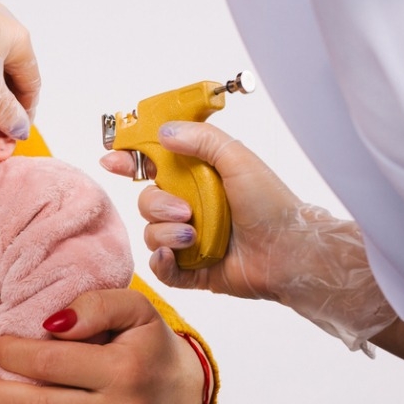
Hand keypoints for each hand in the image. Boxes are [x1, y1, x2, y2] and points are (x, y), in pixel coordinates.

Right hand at [100, 120, 299, 297]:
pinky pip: (160, 268)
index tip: (113, 160)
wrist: (290, 254)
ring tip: (193, 238)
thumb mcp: (238, 160)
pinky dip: (161, 263)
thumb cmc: (272, 205)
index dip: (130, 160)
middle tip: (185, 211)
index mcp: (198, 178)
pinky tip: (172, 256)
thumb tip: (162, 133)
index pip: (154, 165)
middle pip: (146, 201)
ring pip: (150, 234)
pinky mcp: (192, 270)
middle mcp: (190, 207)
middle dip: (157, 206)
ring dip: (165, 234)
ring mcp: (189, 240)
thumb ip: (202, 140)